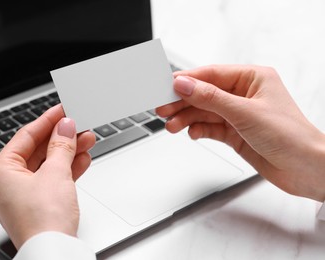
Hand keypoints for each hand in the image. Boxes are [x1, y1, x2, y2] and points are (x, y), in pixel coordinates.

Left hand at [0, 104, 94, 249]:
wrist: (55, 252)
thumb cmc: (44, 220)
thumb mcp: (56, 173)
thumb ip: (61, 146)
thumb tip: (65, 126)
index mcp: (0, 173)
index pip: (25, 137)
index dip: (47, 121)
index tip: (62, 110)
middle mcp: (7, 184)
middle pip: (37, 150)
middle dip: (62, 137)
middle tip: (78, 124)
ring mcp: (23, 195)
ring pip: (48, 165)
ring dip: (69, 152)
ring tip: (87, 139)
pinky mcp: (38, 204)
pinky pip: (53, 179)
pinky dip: (68, 169)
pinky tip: (83, 158)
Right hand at [156, 65, 324, 201]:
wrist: (306, 169)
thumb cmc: (290, 136)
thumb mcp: (244, 113)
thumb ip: (210, 98)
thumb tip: (184, 85)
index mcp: (252, 78)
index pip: (211, 74)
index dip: (186, 80)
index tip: (165, 86)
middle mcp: (244, 95)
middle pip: (204, 94)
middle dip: (182, 101)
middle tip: (162, 108)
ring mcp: (238, 115)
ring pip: (204, 112)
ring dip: (186, 118)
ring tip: (171, 126)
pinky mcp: (235, 133)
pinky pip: (210, 127)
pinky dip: (198, 130)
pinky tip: (191, 133)